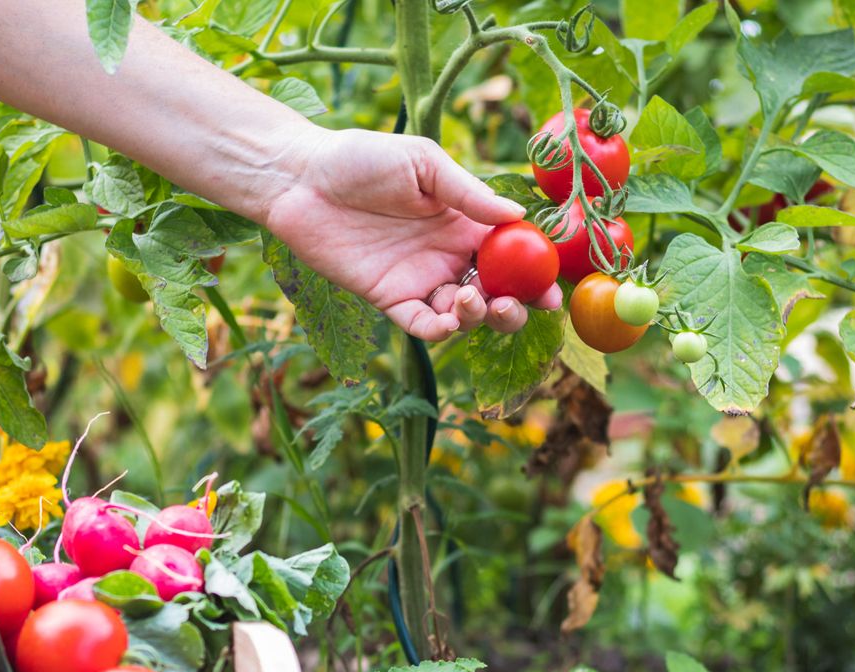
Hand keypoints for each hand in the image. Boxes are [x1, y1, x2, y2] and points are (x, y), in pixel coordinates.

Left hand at [261, 128, 561, 340]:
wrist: (302, 178)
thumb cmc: (363, 158)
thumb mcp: (423, 164)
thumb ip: (468, 193)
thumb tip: (517, 216)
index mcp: (465, 223)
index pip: (512, 255)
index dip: (535, 275)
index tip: (552, 289)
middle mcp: (448, 256)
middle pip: (496, 293)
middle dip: (515, 307)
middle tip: (515, 304)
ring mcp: (420, 280)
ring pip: (463, 316)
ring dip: (479, 317)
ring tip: (471, 299)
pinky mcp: (389, 299)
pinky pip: (422, 326)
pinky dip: (441, 330)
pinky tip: (449, 319)